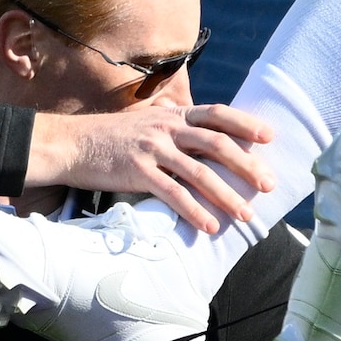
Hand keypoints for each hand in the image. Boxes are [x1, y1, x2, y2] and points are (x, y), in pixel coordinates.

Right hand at [33, 94, 279, 233]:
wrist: (70, 143)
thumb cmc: (110, 136)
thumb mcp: (145, 121)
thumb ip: (173, 123)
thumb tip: (199, 127)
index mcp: (172, 115)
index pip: (217, 113)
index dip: (245, 124)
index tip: (270, 137)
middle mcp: (166, 128)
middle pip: (217, 144)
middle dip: (247, 165)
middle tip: (268, 185)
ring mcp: (152, 149)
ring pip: (200, 173)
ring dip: (227, 196)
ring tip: (246, 214)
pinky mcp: (137, 172)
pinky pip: (173, 194)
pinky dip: (194, 211)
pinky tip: (210, 226)